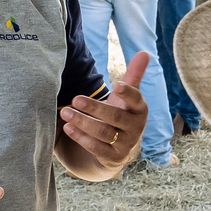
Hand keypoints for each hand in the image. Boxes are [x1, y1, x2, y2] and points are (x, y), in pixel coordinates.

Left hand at [60, 51, 149, 169]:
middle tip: (75, 98)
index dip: (128, 93)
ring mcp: (125, 144)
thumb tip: (144, 52)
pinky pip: (96, 148)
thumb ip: (133, 75)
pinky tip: (68, 128)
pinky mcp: (113, 157)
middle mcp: (136, 128)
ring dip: (83, 123)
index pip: (136, 100)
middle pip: (115, 117)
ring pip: (103, 133)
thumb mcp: (126, 97)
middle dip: (94, 108)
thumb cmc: (121, 114)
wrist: (119, 148)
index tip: (116, 85)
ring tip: (66, 113)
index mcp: (140, 110)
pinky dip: (81, 138)